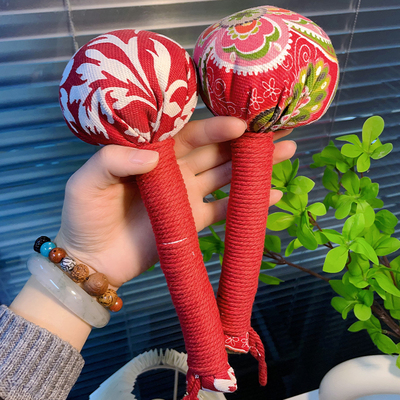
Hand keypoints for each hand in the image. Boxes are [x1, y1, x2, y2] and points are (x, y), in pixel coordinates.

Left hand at [55, 117, 295, 287]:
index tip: (240, 124)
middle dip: (245, 141)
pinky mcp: (193, 222)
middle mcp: (174, 170)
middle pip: (215, 151)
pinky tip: (270, 195)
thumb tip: (153, 155)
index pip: (188, 133)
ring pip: (225, 175)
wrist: (91, 261)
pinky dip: (245, 204)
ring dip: (252, 166)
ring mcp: (186, 196)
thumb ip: (113, 161)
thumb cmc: (85, 217)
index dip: (214, 127)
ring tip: (285, 152)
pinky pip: (223, 210)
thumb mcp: (87, 182)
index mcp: (152, 154)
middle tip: (276, 129)